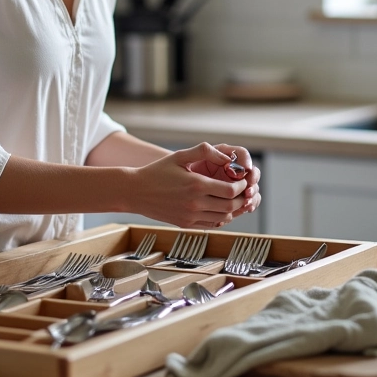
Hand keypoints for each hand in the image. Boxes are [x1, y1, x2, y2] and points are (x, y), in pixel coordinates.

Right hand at [129, 143, 248, 229]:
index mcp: (196, 185)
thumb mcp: (179, 155)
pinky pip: (211, 224)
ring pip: (223, 217)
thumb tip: (227, 157)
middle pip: (230, 206)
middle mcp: (195, 204)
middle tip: (241, 190)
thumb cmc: (157, 171)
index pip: (230, 190)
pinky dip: (219, 217)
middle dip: (239, 198)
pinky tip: (217, 206)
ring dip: (231, 208)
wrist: (135, 191)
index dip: (240, 186)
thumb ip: (204, 152)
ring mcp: (191, 217)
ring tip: (230, 198)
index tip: (241, 179)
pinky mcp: (186, 224)